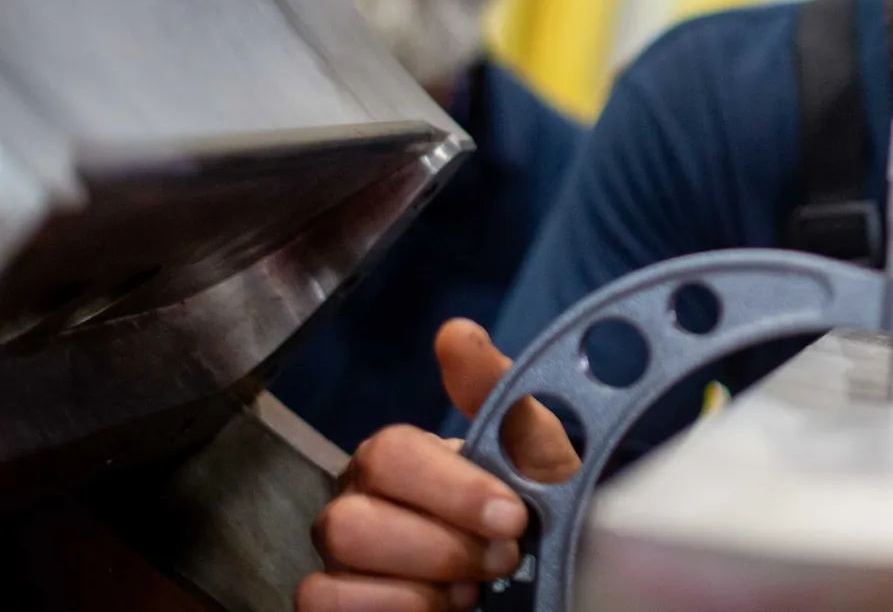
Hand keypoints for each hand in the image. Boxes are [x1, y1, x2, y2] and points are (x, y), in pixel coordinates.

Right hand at [297, 319, 580, 611]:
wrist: (545, 563)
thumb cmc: (531, 498)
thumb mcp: (532, 445)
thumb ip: (496, 389)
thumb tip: (455, 333)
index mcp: (394, 457)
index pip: (389, 456)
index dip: (453, 490)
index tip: (513, 516)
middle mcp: (354, 505)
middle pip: (350, 526)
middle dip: (439, 549)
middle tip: (503, 558)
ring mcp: (339, 562)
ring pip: (334, 574)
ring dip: (418, 590)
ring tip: (475, 588)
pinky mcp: (338, 606)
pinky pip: (324, 609)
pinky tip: (441, 609)